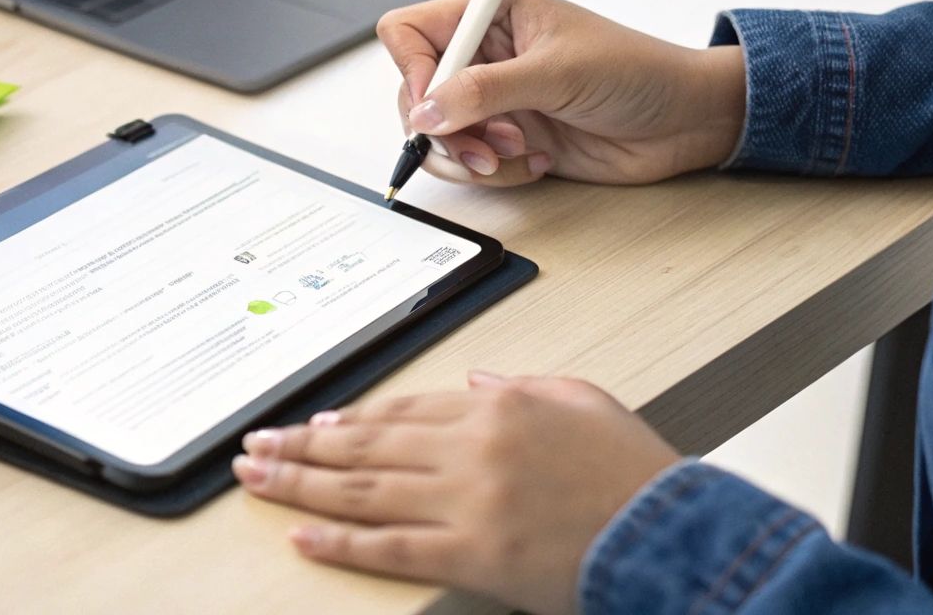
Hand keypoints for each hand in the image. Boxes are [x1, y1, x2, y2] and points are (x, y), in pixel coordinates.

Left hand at [231, 373, 681, 614]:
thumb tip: (477, 379)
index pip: (405, 409)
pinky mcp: (472, 554)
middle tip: (257, 444)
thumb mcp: (585, 401)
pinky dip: (341, 542)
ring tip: (258, 479)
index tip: (314, 423)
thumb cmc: (638, 474)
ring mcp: (468, 502)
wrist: (675, 533)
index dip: (352, 418)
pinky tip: (302, 536)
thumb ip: (523, 387)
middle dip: (304, 445)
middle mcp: (473, 448)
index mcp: (499, 406)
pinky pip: (390, 547)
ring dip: (303, 483)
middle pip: (369, 444)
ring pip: (365, 489)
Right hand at [375, 0, 745, 185]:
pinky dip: (494, 173)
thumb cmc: (636, 72)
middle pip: (416, 91)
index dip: (412, 68)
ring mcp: (495, 100)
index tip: (435, 104)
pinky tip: (538, 162)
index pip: (411, 31)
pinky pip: (469, 163)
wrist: (683, 121)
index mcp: (493, 13)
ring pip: (437, 135)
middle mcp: (486, 55)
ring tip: (515, 155)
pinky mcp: (508, 139)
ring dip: (469, 155)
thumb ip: (486, 91)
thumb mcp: (558, 73)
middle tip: (484, 146)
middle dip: (443, 126)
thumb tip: (425, 112)